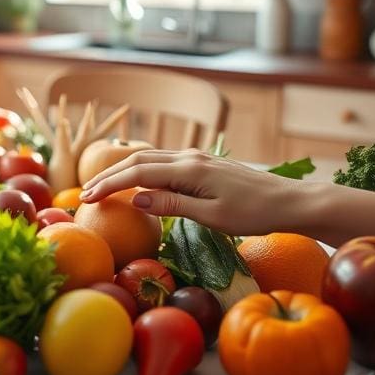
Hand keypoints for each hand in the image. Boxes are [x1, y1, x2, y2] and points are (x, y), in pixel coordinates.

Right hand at [79, 149, 309, 236]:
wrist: (289, 201)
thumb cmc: (254, 214)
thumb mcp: (212, 217)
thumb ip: (171, 205)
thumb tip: (134, 197)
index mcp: (189, 169)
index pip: (137, 174)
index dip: (109, 184)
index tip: (87, 198)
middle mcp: (189, 158)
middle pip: (137, 161)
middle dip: (108, 175)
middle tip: (85, 194)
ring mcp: (196, 158)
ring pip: (149, 159)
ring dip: (122, 171)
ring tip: (102, 188)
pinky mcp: (202, 164)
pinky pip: (162, 162)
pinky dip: (140, 170)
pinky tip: (135, 182)